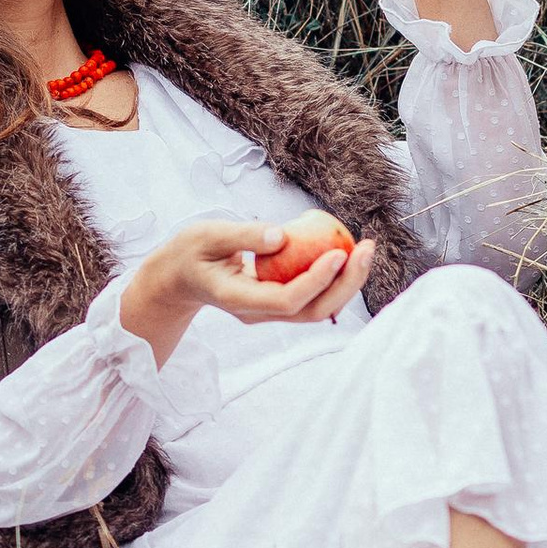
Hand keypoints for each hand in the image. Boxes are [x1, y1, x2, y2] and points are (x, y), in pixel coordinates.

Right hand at [120, 215, 375, 367]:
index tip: (338, 252)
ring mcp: (269, 313)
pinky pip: (313, 297)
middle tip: (367, 247)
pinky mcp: (278, 304)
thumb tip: (283, 234)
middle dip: (346, 284)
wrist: (179, 278)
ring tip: (365, 249)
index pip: (285, 300)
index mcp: (237, 299)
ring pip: (318, 309)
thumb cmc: (190, 253)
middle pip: (313, 311)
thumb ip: (242, 235)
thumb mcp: (206, 235)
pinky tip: (348, 252)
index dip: (316, 280)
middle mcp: (258, 313)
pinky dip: (335, 279)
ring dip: (347, 283)